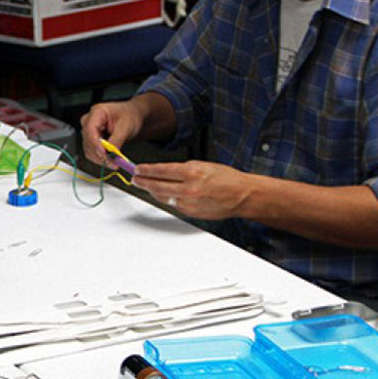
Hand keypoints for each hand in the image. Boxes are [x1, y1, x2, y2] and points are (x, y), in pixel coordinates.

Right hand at [80, 100, 145, 166]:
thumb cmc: (130, 115)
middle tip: (113, 162)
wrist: (132, 115)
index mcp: (97, 112)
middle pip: (88, 141)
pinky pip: (92, 151)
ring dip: (100, 158)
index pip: (90, 129)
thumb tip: (110, 152)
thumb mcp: (126, 126)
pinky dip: (100, 158)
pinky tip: (110, 160)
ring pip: (88, 149)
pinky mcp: (91, 139)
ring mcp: (89, 130)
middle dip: (99, 154)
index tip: (104, 155)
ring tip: (114, 163)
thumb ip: (117, 139)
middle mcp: (89, 121)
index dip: (96, 144)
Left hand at [132, 160, 252, 220]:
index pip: (161, 171)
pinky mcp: (191, 212)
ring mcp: (189, 203)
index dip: (146, 170)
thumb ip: (183, 169)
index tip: (138, 169)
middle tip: (135, 178)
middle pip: (157, 185)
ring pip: (163, 197)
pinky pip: (173, 204)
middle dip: (143, 181)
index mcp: (192, 173)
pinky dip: (167, 198)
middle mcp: (189, 188)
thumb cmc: (226, 178)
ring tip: (145, 185)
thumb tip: (164, 171)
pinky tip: (163, 193)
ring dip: (152, 190)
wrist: (242, 195)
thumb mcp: (203, 165)